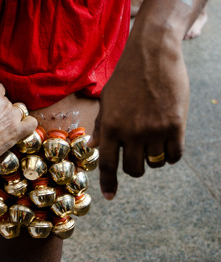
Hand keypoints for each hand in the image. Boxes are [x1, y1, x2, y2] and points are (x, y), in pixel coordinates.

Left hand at [89, 28, 189, 199]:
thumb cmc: (126, 77)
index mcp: (111, 127)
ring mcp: (154, 130)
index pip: (108, 164)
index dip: (108, 184)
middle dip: (134, 167)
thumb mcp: (107, 101)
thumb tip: (95, 146)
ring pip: (155, 163)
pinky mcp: (175, 126)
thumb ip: (102, 126)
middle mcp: (131, 133)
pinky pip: (174, 156)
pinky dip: (170, 154)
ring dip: (153, 156)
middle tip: (137, 154)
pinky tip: (168, 141)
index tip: (110, 197)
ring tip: (153, 136)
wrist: (153, 55)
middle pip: (133, 169)